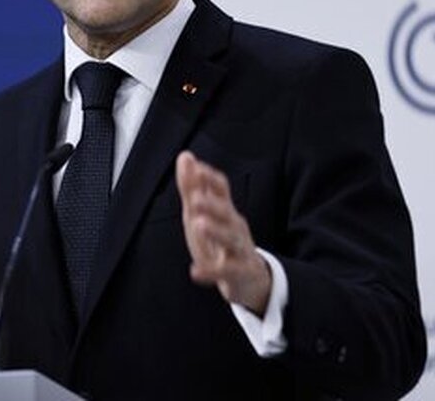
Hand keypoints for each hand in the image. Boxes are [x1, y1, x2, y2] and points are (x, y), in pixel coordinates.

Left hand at [176, 151, 270, 315]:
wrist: (249, 279)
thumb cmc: (221, 240)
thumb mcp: (203, 214)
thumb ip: (193, 187)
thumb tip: (185, 156)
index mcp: (226, 210)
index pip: (222, 189)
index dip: (210, 179)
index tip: (196, 168)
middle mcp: (235, 226)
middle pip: (227, 213)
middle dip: (212, 205)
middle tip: (195, 198)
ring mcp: (240, 249)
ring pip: (230, 238)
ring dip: (215, 231)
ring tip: (199, 225)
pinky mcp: (239, 272)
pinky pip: (226, 272)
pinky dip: (210, 272)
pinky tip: (195, 271)